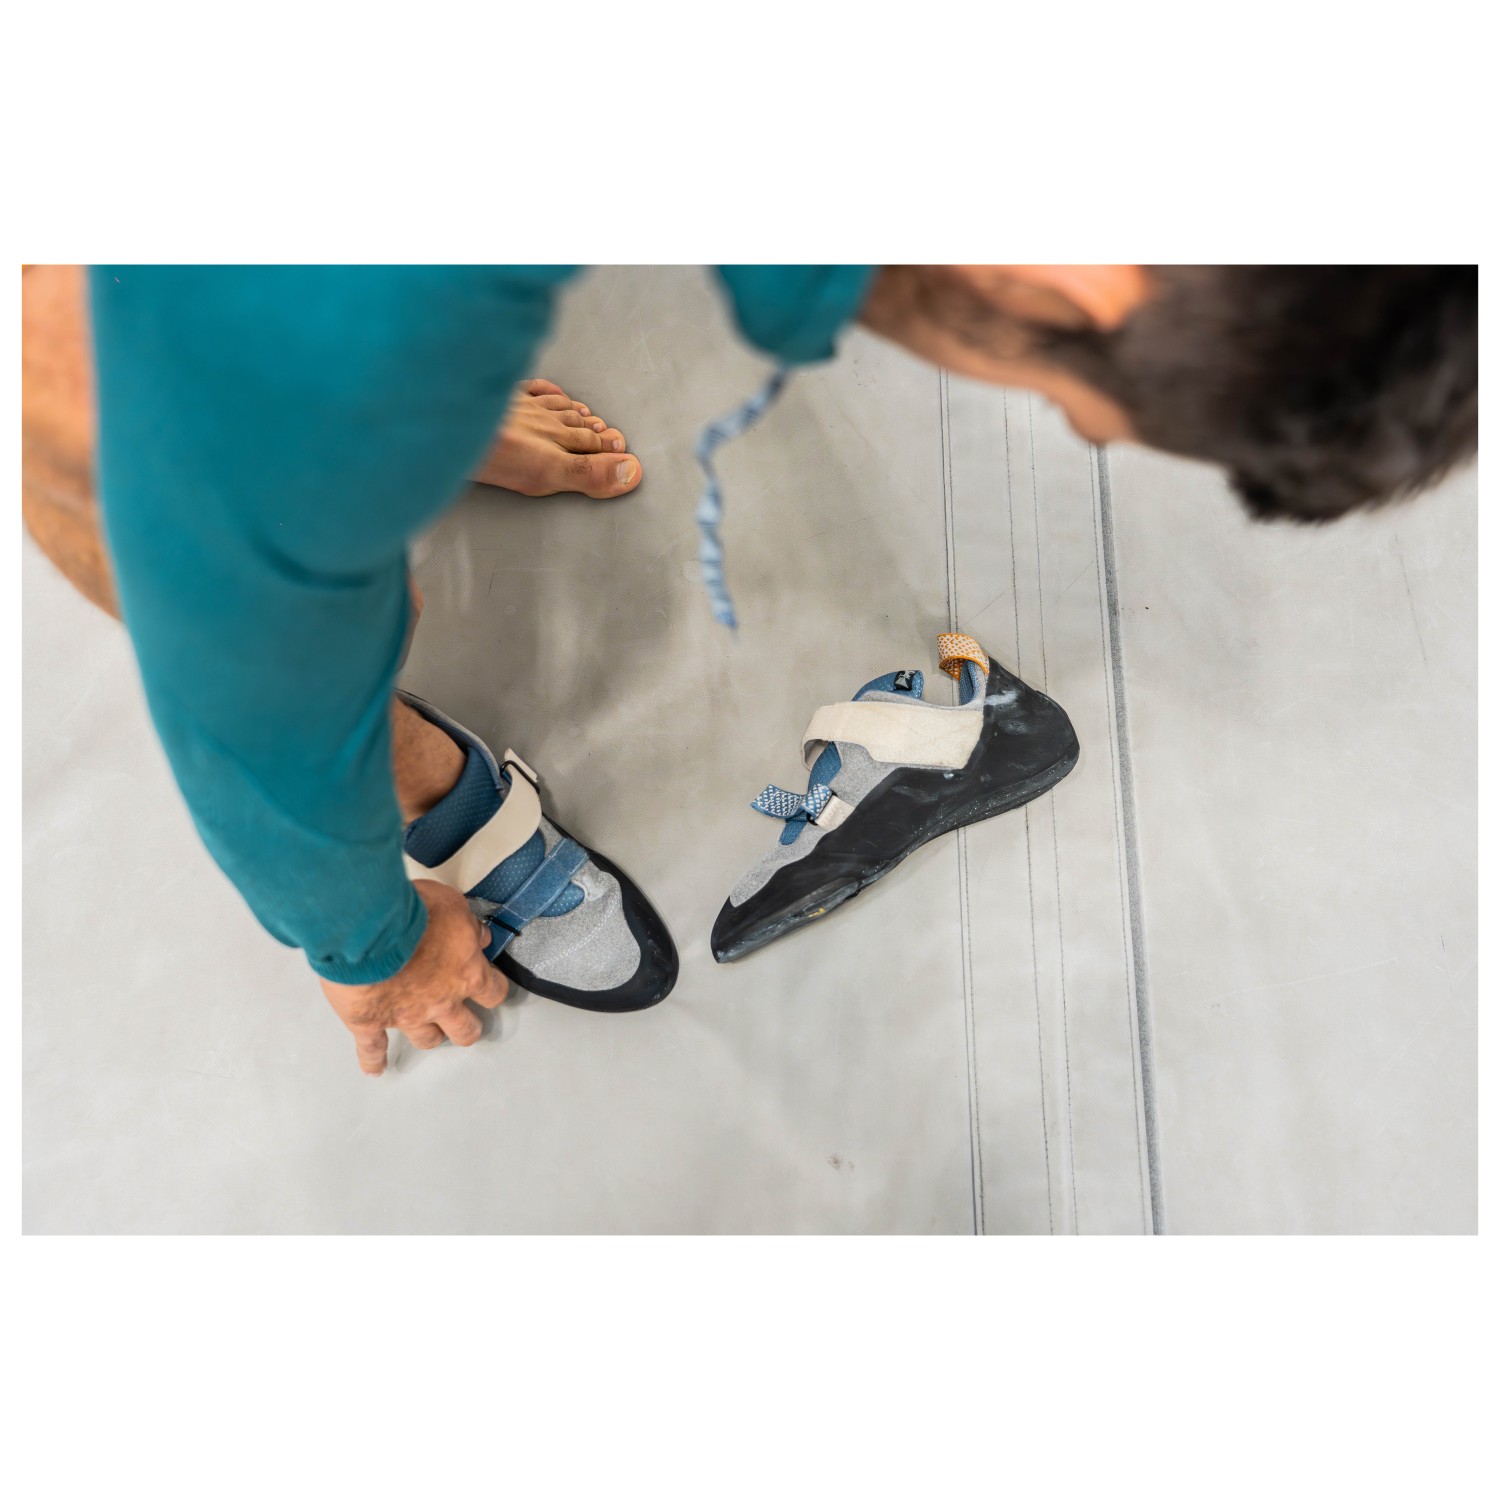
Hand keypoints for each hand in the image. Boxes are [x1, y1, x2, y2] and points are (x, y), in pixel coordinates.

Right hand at [319, 880, 507, 1075]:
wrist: (368, 929)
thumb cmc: (411, 913)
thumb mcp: (453, 905)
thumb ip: (468, 925)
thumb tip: (480, 936)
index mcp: (466, 973)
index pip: (493, 992)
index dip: (493, 990)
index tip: (492, 988)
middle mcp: (441, 1001)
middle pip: (465, 1029)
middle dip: (466, 1026)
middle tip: (465, 1022)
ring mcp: (406, 1016)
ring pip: (426, 1039)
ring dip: (429, 1036)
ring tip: (430, 1036)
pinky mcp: (371, 1022)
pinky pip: (372, 1049)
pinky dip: (373, 1060)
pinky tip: (375, 1068)